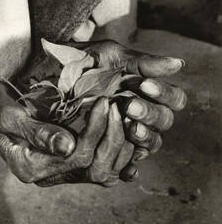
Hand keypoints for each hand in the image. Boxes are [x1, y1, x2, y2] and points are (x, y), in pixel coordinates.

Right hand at [0, 80, 130, 185]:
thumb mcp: (9, 114)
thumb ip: (37, 131)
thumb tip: (68, 145)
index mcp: (30, 169)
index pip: (76, 156)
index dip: (95, 130)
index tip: (104, 101)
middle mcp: (45, 176)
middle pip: (93, 167)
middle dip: (112, 137)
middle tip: (118, 106)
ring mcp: (55, 171)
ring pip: (100, 170)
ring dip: (117, 145)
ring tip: (124, 116)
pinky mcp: (62, 160)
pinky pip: (96, 163)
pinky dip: (112, 147)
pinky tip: (120, 127)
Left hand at [82, 40, 186, 178]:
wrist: (44, 75)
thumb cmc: (79, 62)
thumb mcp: (107, 56)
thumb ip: (141, 62)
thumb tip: (178, 64)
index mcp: (147, 90)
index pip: (174, 99)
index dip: (164, 94)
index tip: (144, 85)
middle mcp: (141, 113)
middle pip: (164, 122)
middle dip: (150, 114)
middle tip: (129, 105)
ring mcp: (126, 133)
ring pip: (150, 144)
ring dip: (142, 137)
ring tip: (127, 126)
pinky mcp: (106, 151)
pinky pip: (125, 167)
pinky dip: (128, 167)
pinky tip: (125, 166)